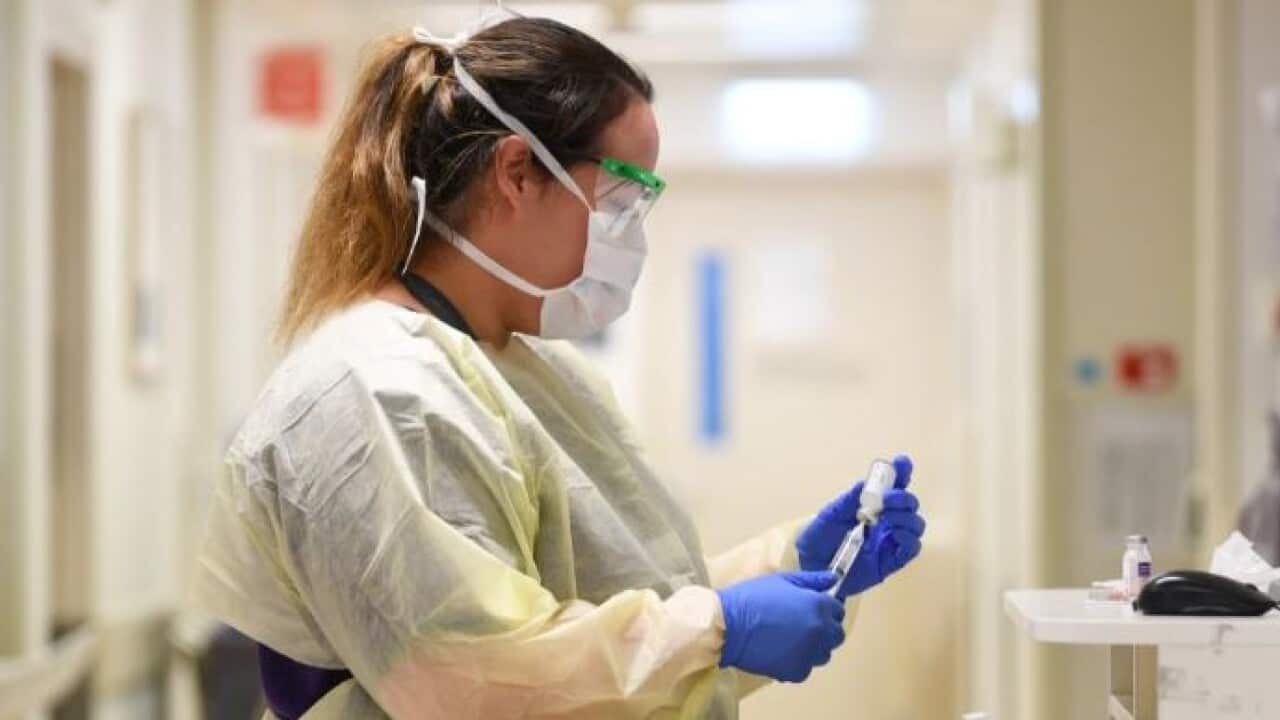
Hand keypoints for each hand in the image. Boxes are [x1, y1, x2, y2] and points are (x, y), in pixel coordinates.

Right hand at [716, 571, 846, 682]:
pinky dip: (797, 661)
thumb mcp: (782, 580)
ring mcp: (809, 653)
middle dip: (825, 629)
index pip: (838, 610)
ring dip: (814, 647)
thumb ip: (812, 580)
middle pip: (836, 635)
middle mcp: (819, 631)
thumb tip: (833, 578)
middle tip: (803, 624)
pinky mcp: (796, 672)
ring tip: (791, 639)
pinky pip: (806, 668)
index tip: (814, 608)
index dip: (827, 608)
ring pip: (823, 654)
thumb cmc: (752, 598)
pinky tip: (781, 650)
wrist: (727, 626)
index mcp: (818, 606)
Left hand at [796, 455, 925, 599]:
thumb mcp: (832, 513)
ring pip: (915, 526)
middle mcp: (886, 522)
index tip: (903, 462)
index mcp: (872, 506)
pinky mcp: (890, 562)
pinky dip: (908, 538)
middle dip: (903, 498)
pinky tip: (894, 533)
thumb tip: (868, 483)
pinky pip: (911, 549)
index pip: (893, 488)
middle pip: (910, 506)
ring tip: (886, 517)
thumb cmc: (819, 537)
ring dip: (906, 517)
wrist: (810, 565)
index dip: (901, 474)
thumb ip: (851, 499)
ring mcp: (890, 542)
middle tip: (886, 499)